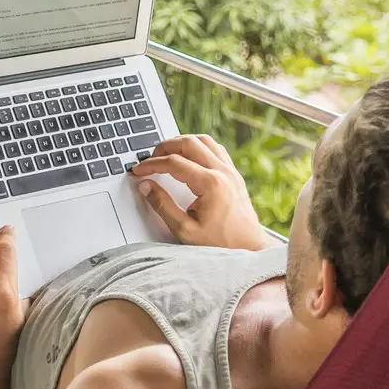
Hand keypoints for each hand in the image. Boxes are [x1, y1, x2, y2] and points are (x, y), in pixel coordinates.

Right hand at [130, 136, 272, 249]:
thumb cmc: (221, 243)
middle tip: (150, 158)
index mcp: (211, 184)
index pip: (174, 163)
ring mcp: (231, 171)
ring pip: (204, 140)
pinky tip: (189, 156)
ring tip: (166, 153)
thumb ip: (162, 205)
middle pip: (188, 143)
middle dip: (164, 146)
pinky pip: (215, 148)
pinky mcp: (234, 174)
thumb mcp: (185, 229)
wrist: (250, 248)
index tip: (138, 170)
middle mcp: (223, 172)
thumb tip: (146, 186)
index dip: (151, 164)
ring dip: (182, 142)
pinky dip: (198, 146)